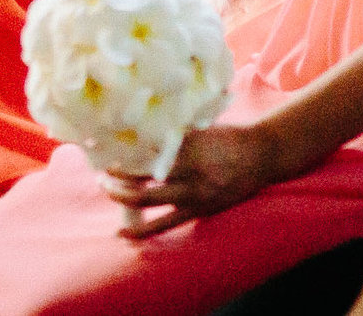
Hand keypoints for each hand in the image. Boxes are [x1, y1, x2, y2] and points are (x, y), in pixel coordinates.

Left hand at [98, 123, 294, 236]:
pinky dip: (142, 231)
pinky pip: (164, 225)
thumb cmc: (228, 136)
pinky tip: (122, 234)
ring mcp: (193, 193)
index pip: (145, 149)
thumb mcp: (200, 128)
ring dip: (121, 195)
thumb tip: (137, 132)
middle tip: (101, 170)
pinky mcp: (198, 210)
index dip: (122, 150)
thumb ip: (172, 134)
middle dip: (116, 174)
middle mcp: (188, 170)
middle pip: (140, 174)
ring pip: (146, 199)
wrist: (262, 156)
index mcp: (188, 145)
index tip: (104, 146)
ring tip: (105, 188)